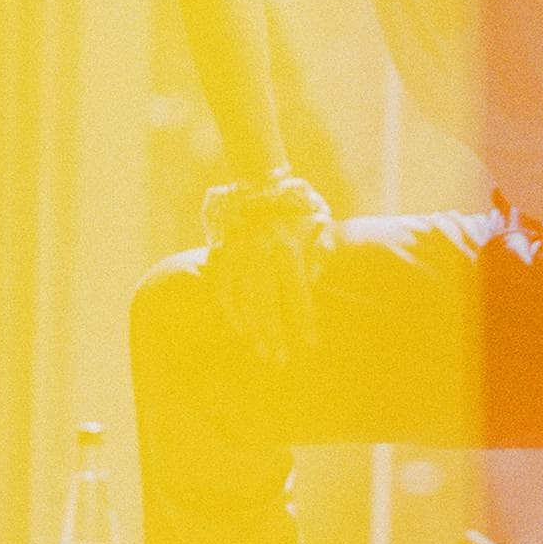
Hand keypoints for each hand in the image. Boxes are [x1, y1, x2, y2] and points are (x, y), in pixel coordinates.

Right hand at [203, 172, 333, 364]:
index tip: (310, 344)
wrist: (260, 183)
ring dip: (253, 329)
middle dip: (275, 335)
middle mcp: (262, 255)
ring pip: (244, 300)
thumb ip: (320, 249)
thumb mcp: (318, 221)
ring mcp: (239, 256)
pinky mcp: (222, 254)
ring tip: (262, 351)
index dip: (304, 322)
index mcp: (289, 249)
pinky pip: (222, 288)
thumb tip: (315, 277)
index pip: (297, 295)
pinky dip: (230, 310)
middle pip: (268, 304)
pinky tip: (240, 328)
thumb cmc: (297, 207)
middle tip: (280, 360)